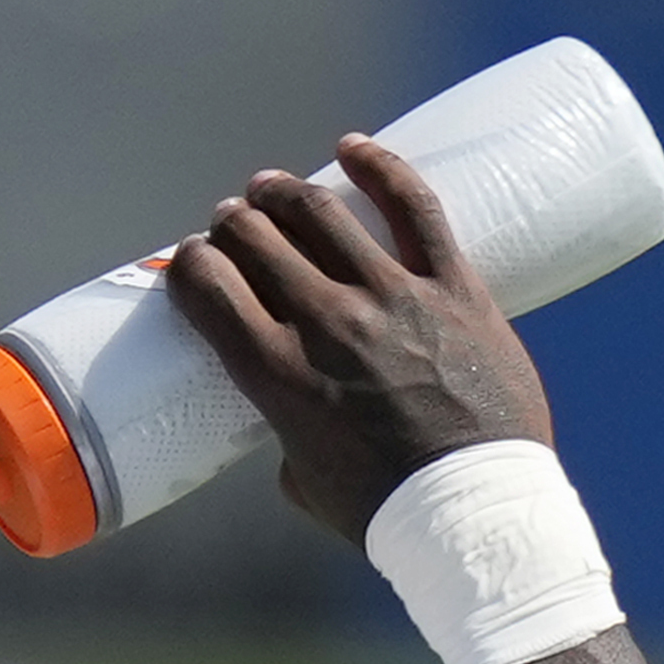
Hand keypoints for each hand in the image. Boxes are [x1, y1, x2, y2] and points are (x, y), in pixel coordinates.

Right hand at [162, 135, 552, 546]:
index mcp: (279, 376)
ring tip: (270, 189)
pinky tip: (351, 148)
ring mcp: (392, 298)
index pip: (207, 286)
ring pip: (320, 213)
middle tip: (235, 226)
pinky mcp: (453, 287)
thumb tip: (285, 413)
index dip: (191, 264)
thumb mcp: (304, 481)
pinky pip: (414, 205)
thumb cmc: (385, 512)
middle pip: (256, 238)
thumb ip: (286, 436)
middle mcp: (326, 325)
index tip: (196, 263)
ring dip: (282, 192)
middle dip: (232, 225)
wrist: (473, 515)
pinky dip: (379, 166)